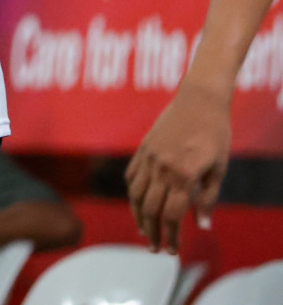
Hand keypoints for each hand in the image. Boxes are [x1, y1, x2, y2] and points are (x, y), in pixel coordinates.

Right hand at [126, 81, 229, 252]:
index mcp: (183, 175)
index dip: (170, 237)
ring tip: (143, 230)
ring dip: (138, 216)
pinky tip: (138, 203)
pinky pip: (131, 176)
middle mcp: (162, 168)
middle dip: (151, 232)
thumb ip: (208, 198)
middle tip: (155, 248)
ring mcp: (149, 157)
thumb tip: (201, 225)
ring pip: (135, 195)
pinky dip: (132, 193)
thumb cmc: (216, 135)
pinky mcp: (142, 148)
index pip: (171, 215)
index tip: (172, 251)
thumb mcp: (220, 169)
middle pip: (149, 209)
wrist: (199, 100)